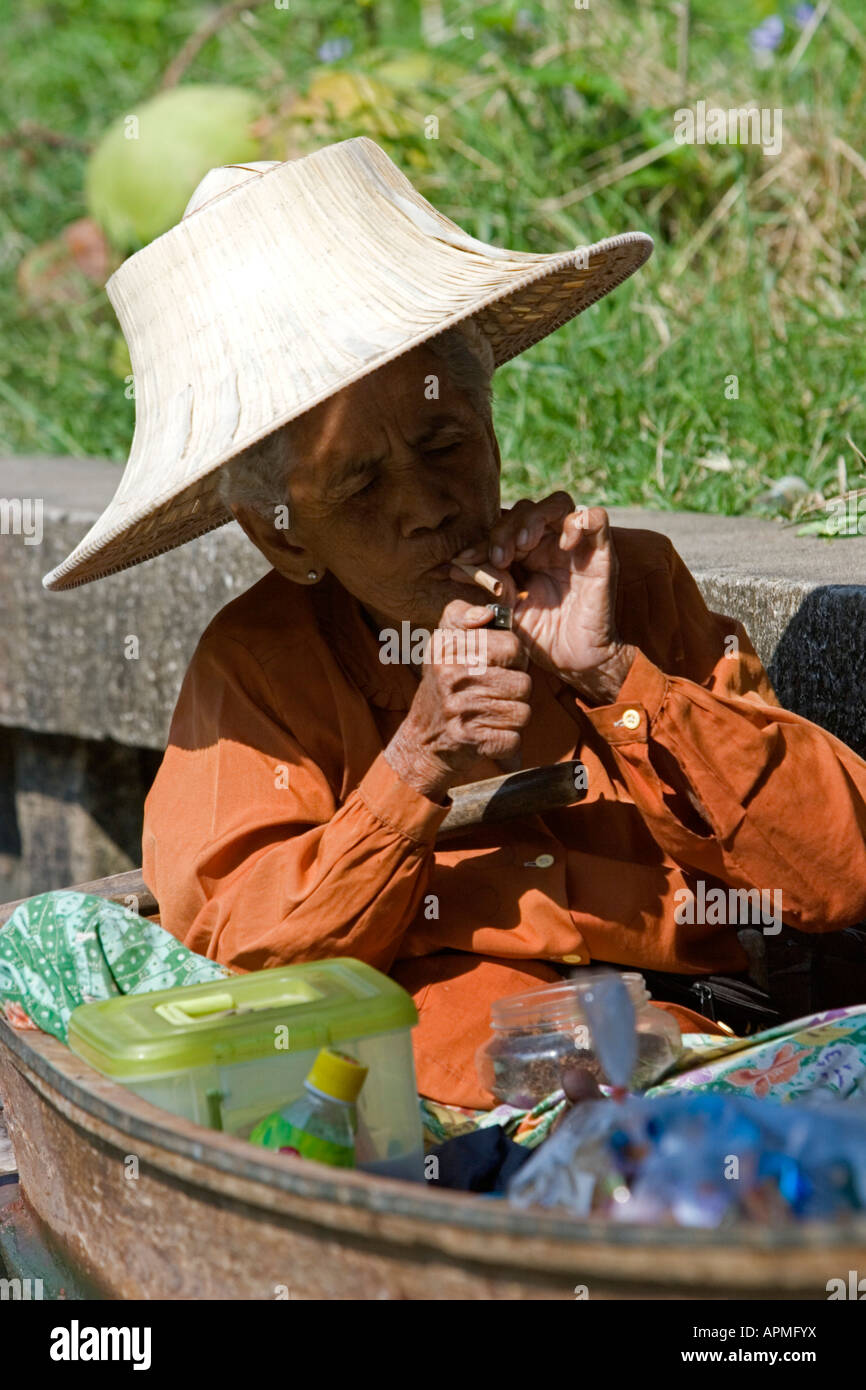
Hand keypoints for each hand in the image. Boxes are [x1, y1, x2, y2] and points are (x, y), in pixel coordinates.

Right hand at [384, 599, 530, 800]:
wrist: (422, 742)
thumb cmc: (443, 689)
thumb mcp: (443, 646)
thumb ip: (462, 618)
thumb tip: (487, 614)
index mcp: (447, 647)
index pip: (511, 645)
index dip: (514, 658)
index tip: (499, 666)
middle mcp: (451, 675)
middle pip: (522, 682)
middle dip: (515, 692)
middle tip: (494, 695)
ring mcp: (461, 709)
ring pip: (522, 712)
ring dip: (512, 718)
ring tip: (490, 715)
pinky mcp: (471, 740)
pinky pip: (514, 739)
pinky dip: (507, 742)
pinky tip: (488, 735)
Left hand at [451, 495, 634, 704]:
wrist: (574, 660)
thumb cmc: (541, 637)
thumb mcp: (506, 610)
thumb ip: (488, 584)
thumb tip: (456, 565)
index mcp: (526, 555)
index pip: (503, 529)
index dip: (482, 540)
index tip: (465, 561)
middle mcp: (550, 545)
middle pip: (526, 510)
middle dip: (506, 529)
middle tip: (499, 558)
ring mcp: (575, 547)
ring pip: (557, 504)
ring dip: (535, 518)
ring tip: (524, 544)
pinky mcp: (601, 553)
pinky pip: (595, 518)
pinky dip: (578, 522)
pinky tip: (563, 544)